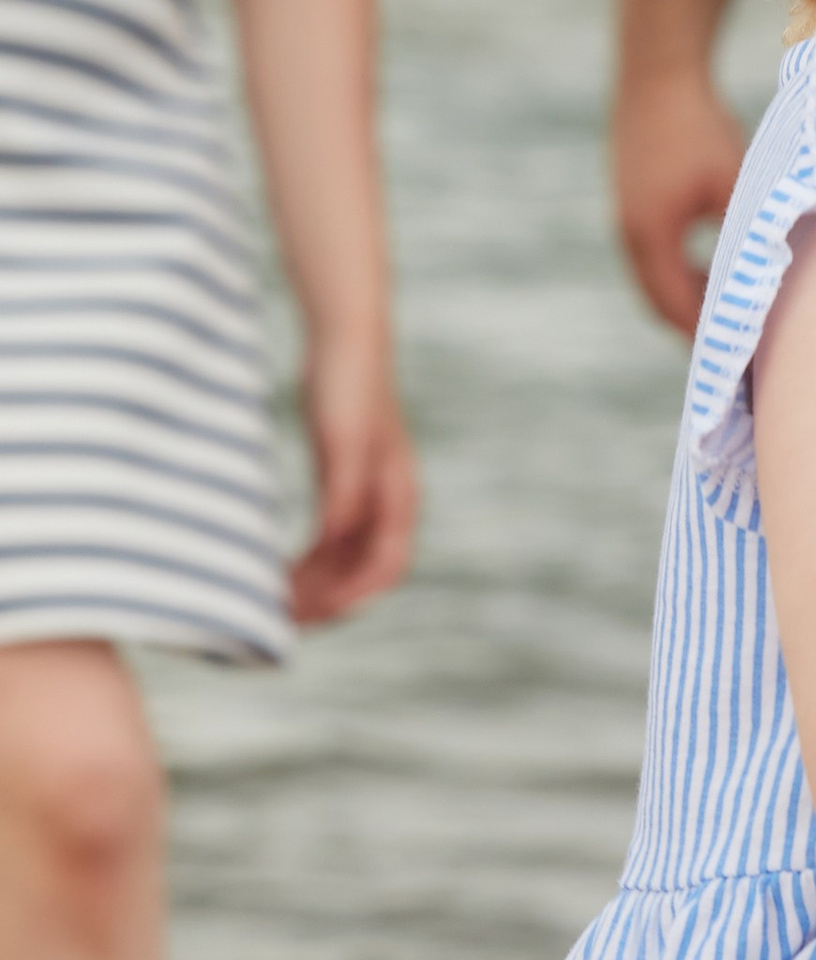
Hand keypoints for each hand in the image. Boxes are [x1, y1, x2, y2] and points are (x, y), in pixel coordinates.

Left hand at [290, 333, 417, 622]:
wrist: (344, 339)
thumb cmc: (348, 386)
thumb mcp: (344, 440)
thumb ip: (342, 491)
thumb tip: (332, 541)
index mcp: (399, 495)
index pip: (387, 566)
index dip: (353, 597)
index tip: (313, 617)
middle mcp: (388, 502)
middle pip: (364, 571)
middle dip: (328, 600)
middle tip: (281, 621)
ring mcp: (365, 494)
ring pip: (344, 559)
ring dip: (316, 586)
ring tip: (271, 603)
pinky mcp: (340, 484)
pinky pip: (328, 540)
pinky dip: (307, 561)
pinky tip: (275, 571)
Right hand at [615, 65, 746, 332]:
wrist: (658, 71)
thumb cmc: (699, 127)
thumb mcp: (731, 184)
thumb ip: (744, 232)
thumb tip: (767, 275)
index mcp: (650, 237)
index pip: (677, 308)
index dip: (708, 336)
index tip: (740, 357)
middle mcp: (629, 233)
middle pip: (659, 300)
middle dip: (694, 326)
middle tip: (734, 348)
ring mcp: (625, 215)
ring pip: (655, 276)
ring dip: (687, 296)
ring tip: (728, 312)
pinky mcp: (631, 198)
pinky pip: (653, 252)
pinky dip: (679, 270)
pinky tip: (713, 264)